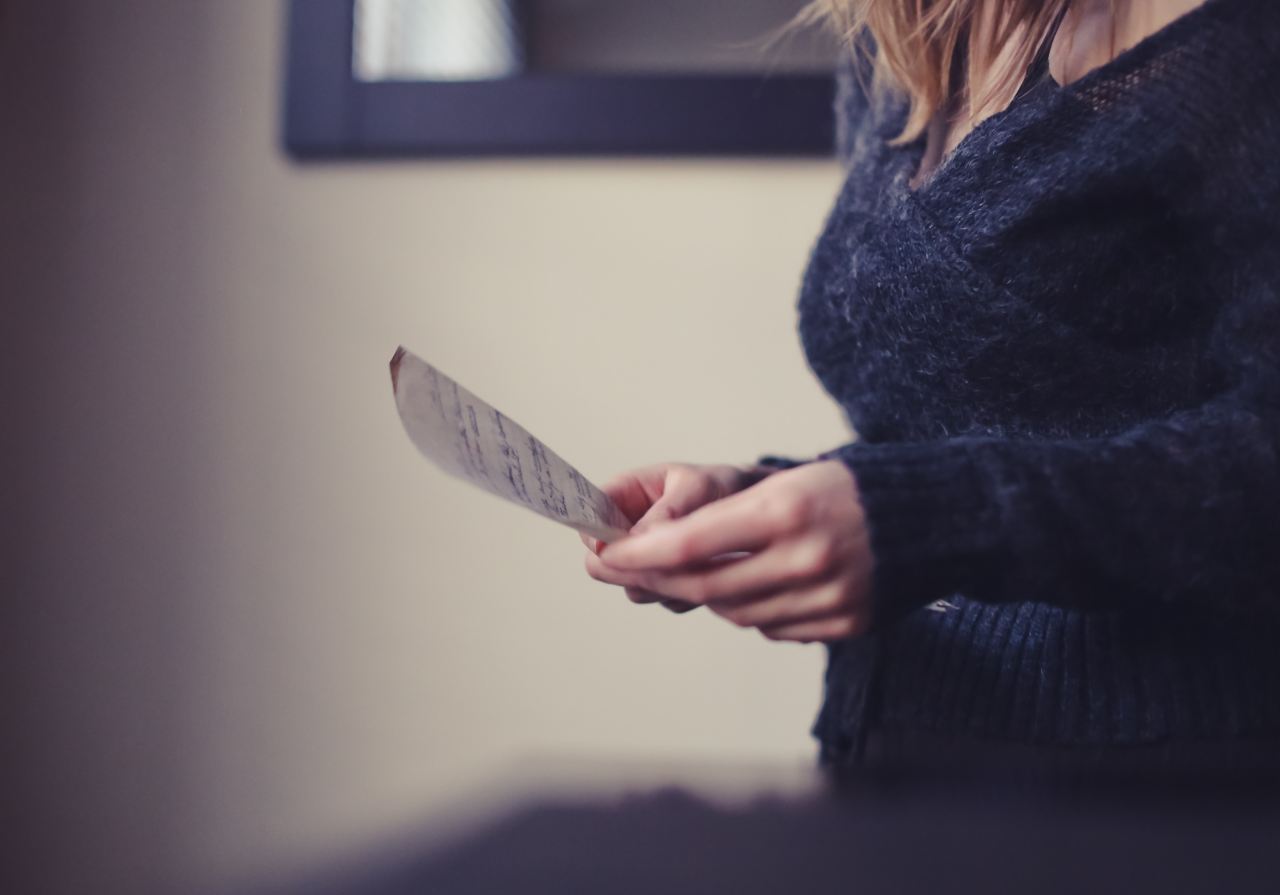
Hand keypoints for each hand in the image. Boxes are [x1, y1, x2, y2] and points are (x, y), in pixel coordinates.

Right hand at [581, 462, 774, 612]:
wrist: (760, 510)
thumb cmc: (726, 487)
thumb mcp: (701, 489)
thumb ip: (668, 514)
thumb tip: (636, 543)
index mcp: (624, 493)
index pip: (587, 514)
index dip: (595, 533)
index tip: (618, 545)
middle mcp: (627, 530)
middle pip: (603, 562)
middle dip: (634, 567)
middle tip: (673, 556)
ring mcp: (645, 560)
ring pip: (634, 586)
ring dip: (665, 581)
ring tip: (704, 557)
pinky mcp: (667, 583)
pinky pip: (664, 599)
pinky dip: (686, 592)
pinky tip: (712, 571)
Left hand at [585, 460, 873, 642]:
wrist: (937, 517)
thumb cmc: (850, 489)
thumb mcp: (786, 482)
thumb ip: (726, 520)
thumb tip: (661, 554)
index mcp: (786, 510)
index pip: (690, 544)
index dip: (639, 555)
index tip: (606, 555)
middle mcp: (806, 558)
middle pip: (704, 585)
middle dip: (654, 579)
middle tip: (621, 572)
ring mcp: (827, 598)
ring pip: (735, 612)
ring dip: (705, 595)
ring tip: (692, 573)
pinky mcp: (843, 625)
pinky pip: (773, 628)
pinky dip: (750, 611)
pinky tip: (751, 589)